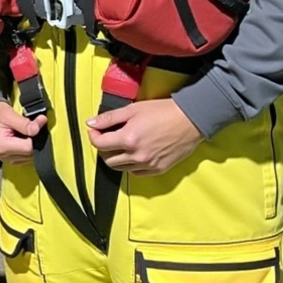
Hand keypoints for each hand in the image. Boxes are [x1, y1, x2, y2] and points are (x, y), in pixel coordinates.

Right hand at [0, 101, 45, 165]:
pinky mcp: (10, 158)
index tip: (37, 124)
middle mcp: (5, 156)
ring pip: (30, 156)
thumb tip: (41, 123)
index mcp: (3, 146)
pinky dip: (27, 147)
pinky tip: (23, 138)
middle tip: (30, 126)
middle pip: (31, 153)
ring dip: (32, 144)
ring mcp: (7, 158)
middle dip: (35, 140)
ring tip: (24, 132)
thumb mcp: (9, 114)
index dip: (37, 136)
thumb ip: (25, 123)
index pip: (30, 148)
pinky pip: (26, 156)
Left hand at [87, 99, 203, 175]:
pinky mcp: (158, 170)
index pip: (99, 144)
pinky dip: (130, 165)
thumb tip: (91, 123)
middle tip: (108, 138)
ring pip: (120, 168)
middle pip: (108, 159)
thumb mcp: (133, 109)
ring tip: (121, 146)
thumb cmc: (164, 111)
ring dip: (116, 158)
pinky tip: (134, 154)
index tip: (96, 130)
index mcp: (128, 139)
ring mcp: (148, 164)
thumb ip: (110, 118)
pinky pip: (135, 173)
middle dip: (103, 148)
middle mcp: (137, 155)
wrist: (191, 120)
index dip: (94, 136)